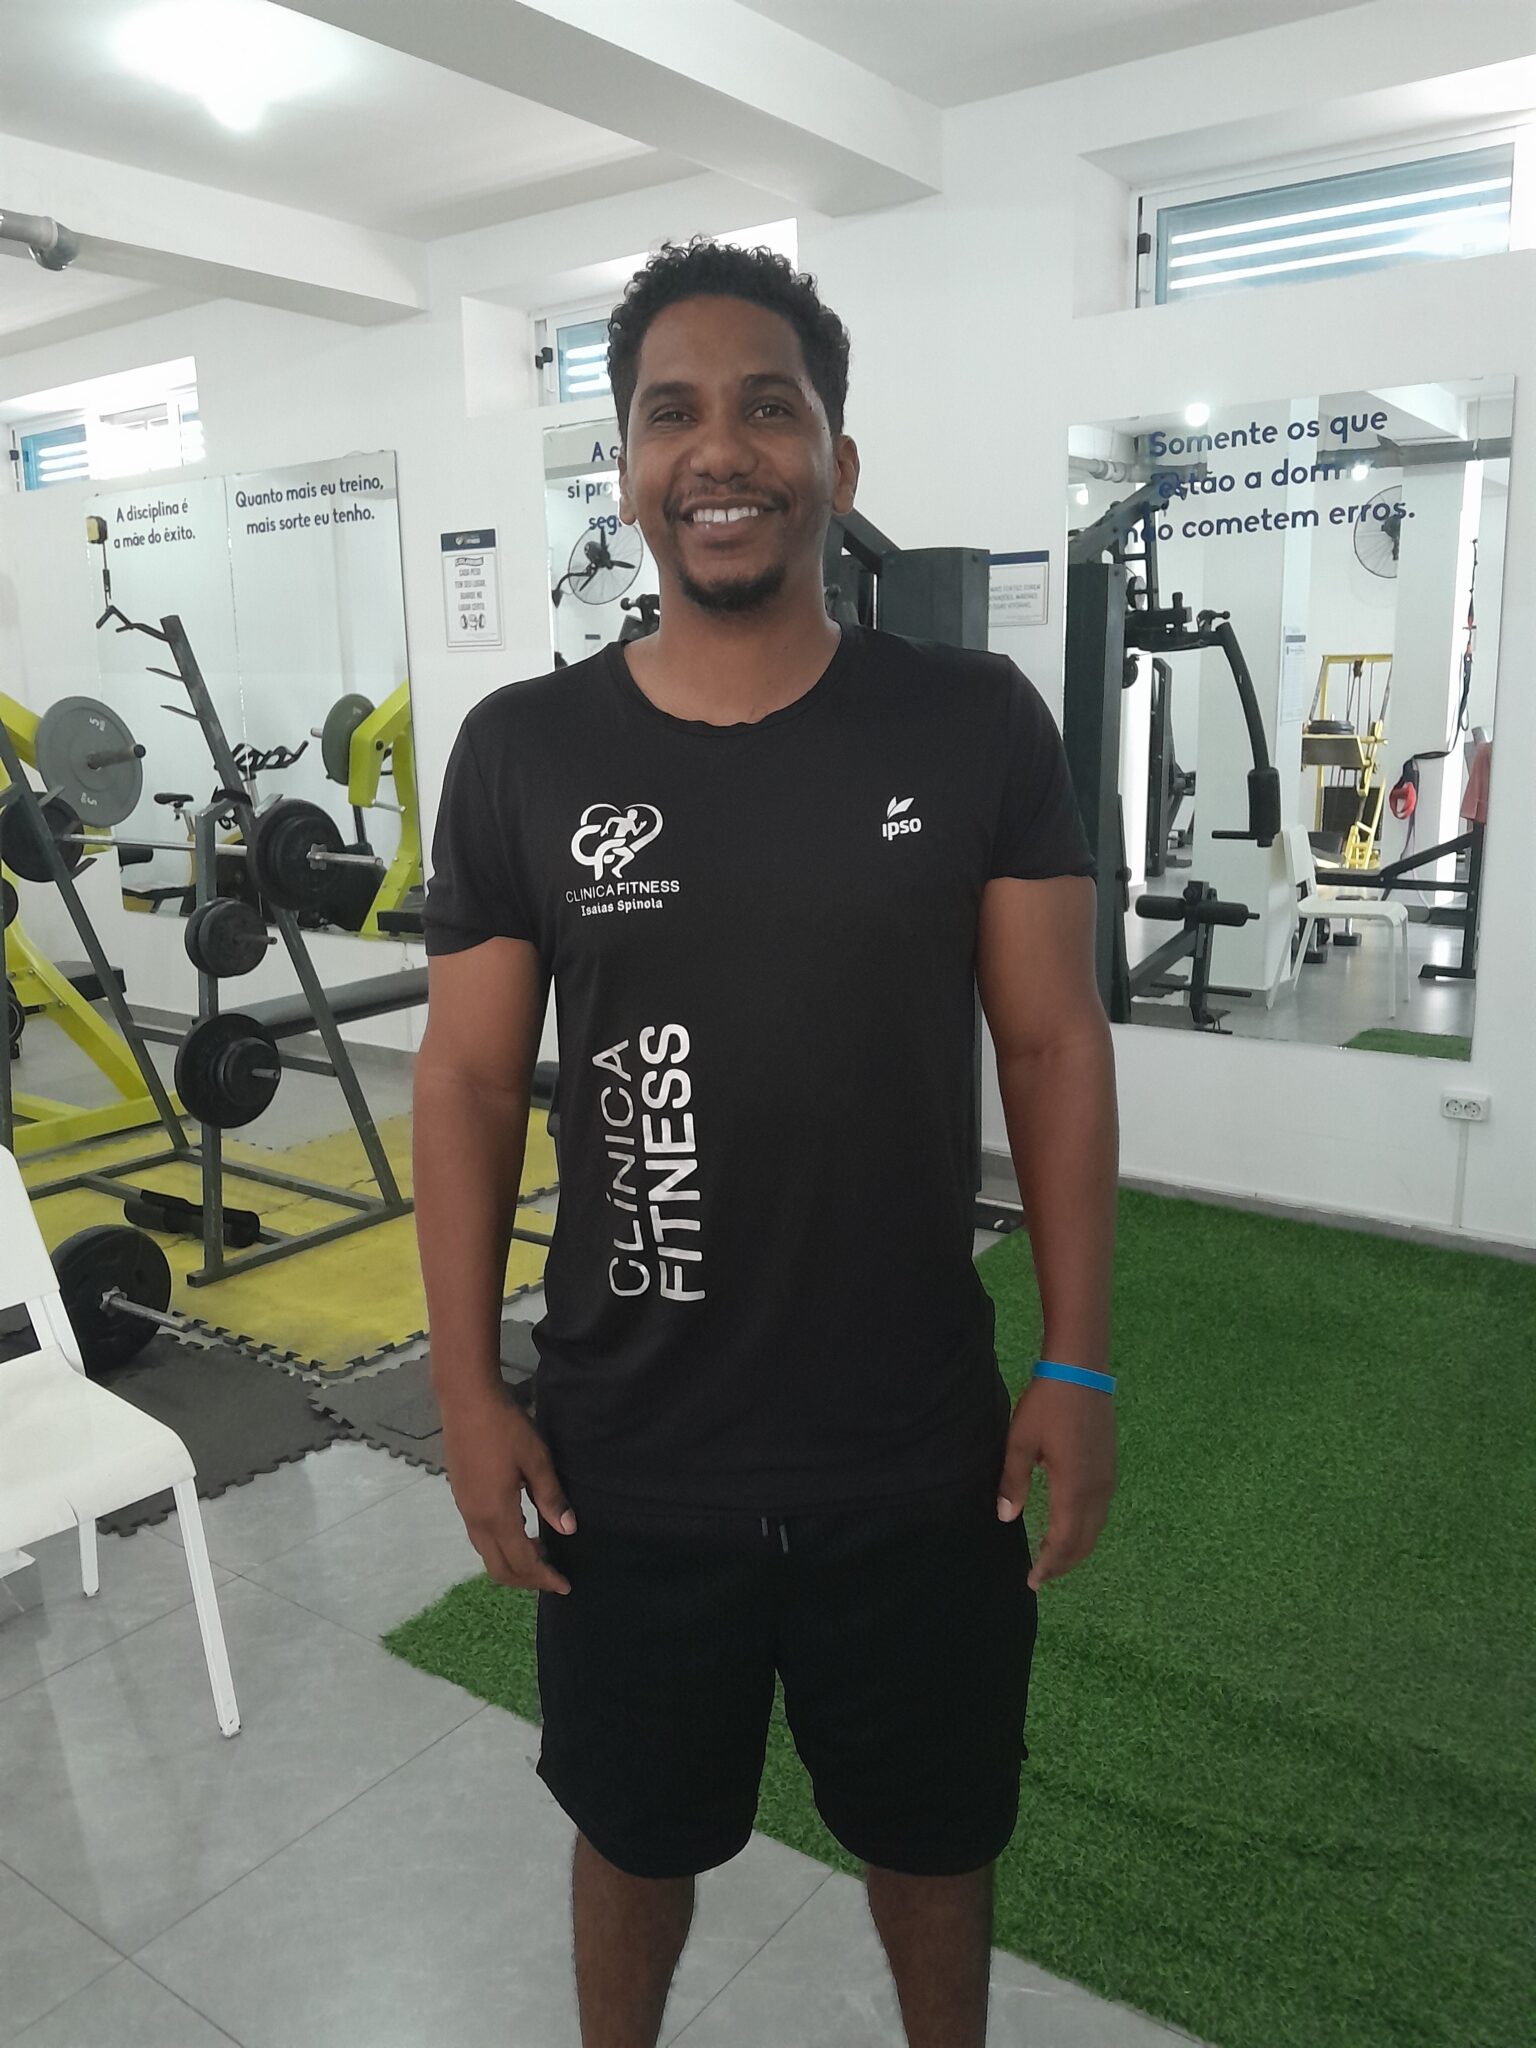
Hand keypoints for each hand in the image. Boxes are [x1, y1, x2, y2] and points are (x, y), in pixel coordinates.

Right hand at [439, 1387, 575, 1595]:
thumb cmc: (505, 1428)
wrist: (466, 1401)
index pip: (523, 1561)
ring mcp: (464, 1510)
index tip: (565, 1585)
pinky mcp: (460, 1498)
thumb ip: (551, 1498)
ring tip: (539, 1555)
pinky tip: (519, 1531)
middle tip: (552, 1577)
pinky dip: (500, 1547)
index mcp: (497, 1515)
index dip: (545, 1578)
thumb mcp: (537, 1460)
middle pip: (499, 1569)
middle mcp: (476, 1520)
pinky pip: (480, 1538)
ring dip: (512, 1564)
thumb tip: (568, 1530)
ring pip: (486, 1555)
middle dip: (526, 1580)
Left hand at [997, 1376, 1115, 1590]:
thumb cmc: (1046, 1405)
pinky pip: (1099, 1511)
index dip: (1049, 1565)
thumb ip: (1013, 1482)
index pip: (1064, 1542)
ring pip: (1095, 1528)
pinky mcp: (1108, 1467)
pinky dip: (1084, 1528)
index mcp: (1074, 1489)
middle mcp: (1097, 1490)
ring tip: (1050, 1556)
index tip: (1032, 1581)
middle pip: (1084, 1541)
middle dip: (1063, 1563)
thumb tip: (1007, 1518)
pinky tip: (1067, 1524)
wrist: (1080, 1371)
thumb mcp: (1020, 1442)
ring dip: (1075, 1547)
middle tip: (1040, 1575)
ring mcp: (1107, 1479)